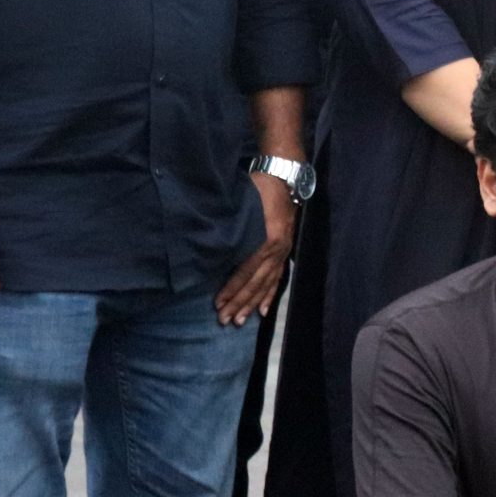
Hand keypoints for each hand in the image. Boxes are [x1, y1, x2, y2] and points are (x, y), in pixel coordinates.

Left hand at [216, 172, 294, 324]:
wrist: (285, 176)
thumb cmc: (259, 187)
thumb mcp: (242, 204)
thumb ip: (230, 227)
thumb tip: (209, 248)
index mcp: (265, 239)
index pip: (245, 271)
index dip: (231, 289)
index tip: (217, 304)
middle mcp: (277, 249)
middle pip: (256, 282)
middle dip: (240, 302)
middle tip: (225, 320)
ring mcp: (284, 251)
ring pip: (267, 284)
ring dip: (253, 304)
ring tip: (240, 320)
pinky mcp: (286, 251)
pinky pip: (278, 278)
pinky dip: (270, 295)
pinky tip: (264, 311)